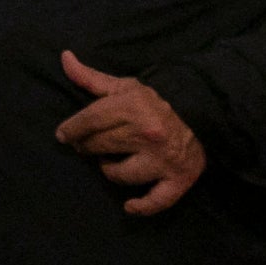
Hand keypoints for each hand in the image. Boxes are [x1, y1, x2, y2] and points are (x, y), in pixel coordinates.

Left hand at [54, 51, 205, 215]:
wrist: (202, 115)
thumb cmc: (155, 101)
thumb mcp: (125, 86)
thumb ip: (92, 78)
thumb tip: (65, 58)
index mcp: (133, 107)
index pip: (91, 120)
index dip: (72, 129)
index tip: (63, 135)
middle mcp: (147, 134)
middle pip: (100, 146)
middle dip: (87, 147)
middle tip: (86, 146)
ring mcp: (162, 160)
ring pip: (120, 175)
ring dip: (110, 170)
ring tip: (110, 162)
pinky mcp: (178, 179)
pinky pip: (157, 201)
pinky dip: (142, 207)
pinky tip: (129, 206)